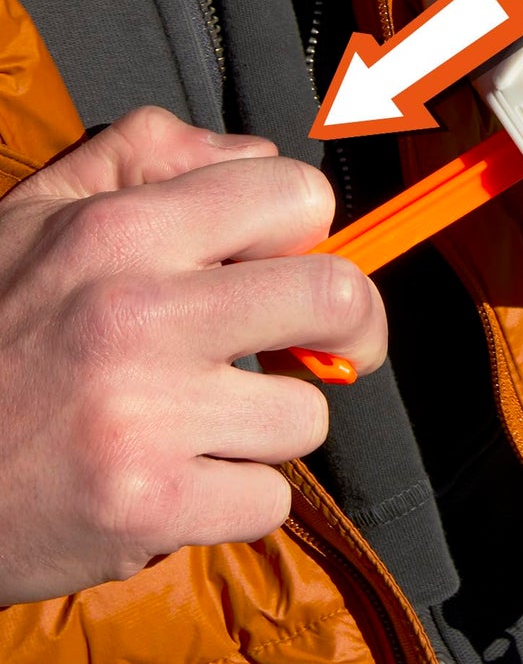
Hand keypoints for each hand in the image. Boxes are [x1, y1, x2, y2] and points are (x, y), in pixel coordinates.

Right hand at [0, 107, 387, 604]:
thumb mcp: (31, 215)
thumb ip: (146, 158)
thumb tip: (259, 157)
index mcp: (119, 230)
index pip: (298, 197)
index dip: (311, 234)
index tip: (296, 266)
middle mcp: (137, 312)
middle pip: (340, 299)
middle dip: (349, 328)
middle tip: (322, 348)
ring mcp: (143, 415)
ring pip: (305, 416)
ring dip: (264, 429)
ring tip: (192, 426)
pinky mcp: (144, 507)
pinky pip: (267, 501)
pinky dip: (228, 502)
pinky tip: (168, 485)